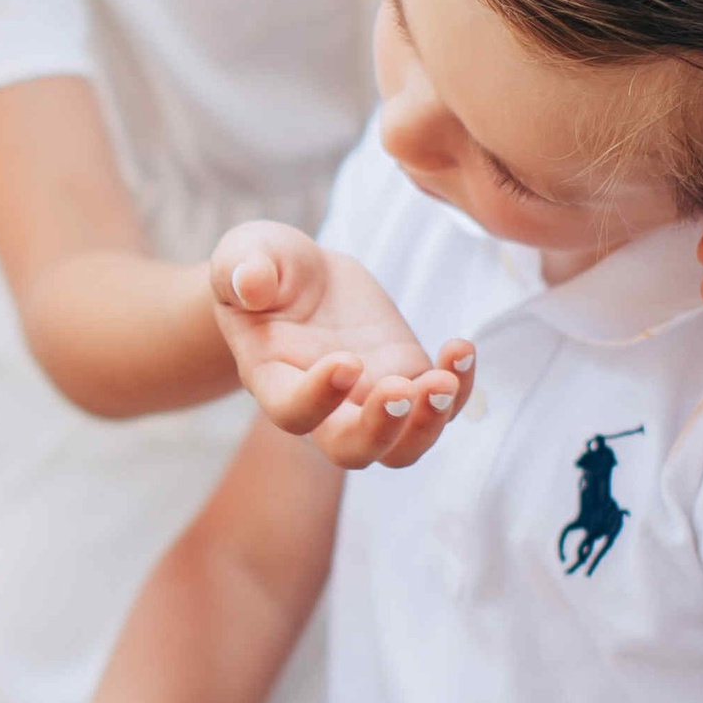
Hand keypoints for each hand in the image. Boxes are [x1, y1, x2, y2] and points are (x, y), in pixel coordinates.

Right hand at [209, 217, 471, 469]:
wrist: (304, 275)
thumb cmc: (266, 267)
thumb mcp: (245, 253)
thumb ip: (241, 268)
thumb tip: (249, 284)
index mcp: (273, 379)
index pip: (292, 413)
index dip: (318, 399)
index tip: (346, 361)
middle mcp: (323, 406)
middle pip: (351, 449)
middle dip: (380, 429)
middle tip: (401, 388)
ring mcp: (369, 399)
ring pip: (400, 446)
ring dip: (427, 424)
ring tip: (445, 379)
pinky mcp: (407, 379)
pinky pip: (440, 404)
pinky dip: (459, 387)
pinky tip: (462, 349)